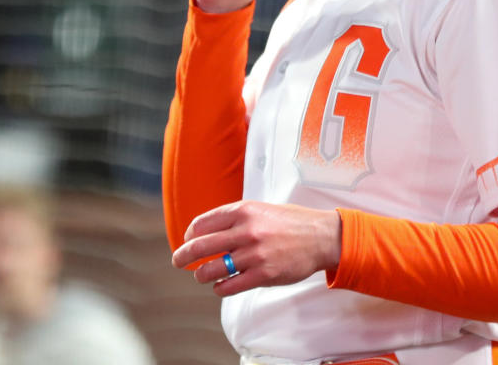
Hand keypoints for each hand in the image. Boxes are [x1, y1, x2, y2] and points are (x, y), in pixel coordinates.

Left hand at [171, 200, 340, 297]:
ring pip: (213, 269)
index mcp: (243, 211)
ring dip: (201, 274)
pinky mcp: (264, 275)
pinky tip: (219, 286)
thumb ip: (233, 218)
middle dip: (184, 256)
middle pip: (201, 246)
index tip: (187, 240)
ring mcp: (255, 254)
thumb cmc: (288, 222)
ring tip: (201, 275)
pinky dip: (220, 288)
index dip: (190, 234)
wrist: (320, 237)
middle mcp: (246, 231)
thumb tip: (204, 231)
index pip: (202, 224)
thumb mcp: (258, 209)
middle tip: (177, 261)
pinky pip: (231, 286)